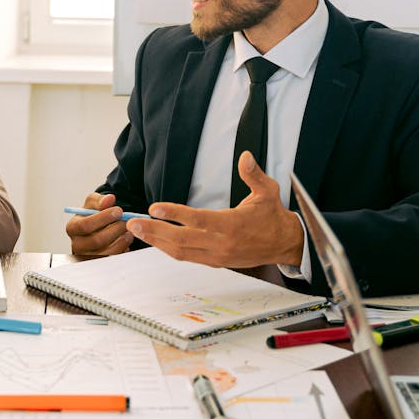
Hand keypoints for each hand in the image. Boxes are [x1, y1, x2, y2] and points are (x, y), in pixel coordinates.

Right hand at [65, 193, 133, 256]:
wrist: (96, 229)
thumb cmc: (92, 216)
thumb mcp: (93, 204)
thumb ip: (100, 200)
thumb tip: (109, 199)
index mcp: (72, 228)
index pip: (85, 225)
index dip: (103, 218)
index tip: (118, 210)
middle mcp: (77, 245)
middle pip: (96, 241)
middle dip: (115, 230)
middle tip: (127, 221)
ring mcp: (88, 257)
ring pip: (106, 253)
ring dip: (121, 241)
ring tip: (129, 231)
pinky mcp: (99, 265)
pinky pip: (113, 260)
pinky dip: (122, 250)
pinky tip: (126, 241)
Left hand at [127, 152, 303, 267]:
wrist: (285, 244)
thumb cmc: (273, 215)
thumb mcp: (268, 191)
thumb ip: (253, 174)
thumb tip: (245, 156)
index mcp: (232, 225)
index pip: (198, 220)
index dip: (174, 214)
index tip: (154, 207)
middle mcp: (221, 243)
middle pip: (182, 240)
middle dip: (155, 231)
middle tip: (134, 222)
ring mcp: (217, 256)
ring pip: (181, 252)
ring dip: (157, 241)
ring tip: (138, 230)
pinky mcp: (215, 262)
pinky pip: (187, 257)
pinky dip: (168, 249)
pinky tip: (155, 239)